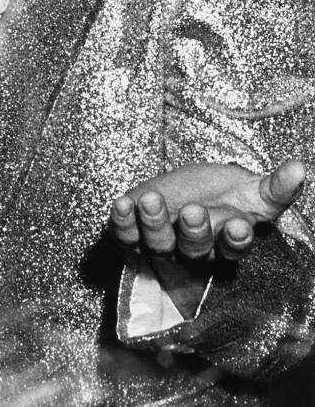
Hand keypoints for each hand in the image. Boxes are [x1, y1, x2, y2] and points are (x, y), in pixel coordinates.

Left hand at [110, 159, 305, 316]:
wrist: (184, 192)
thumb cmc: (222, 196)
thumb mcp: (250, 191)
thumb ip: (275, 187)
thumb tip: (300, 167)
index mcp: (226, 241)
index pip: (233, 249)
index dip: (235, 240)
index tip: (237, 226)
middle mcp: (194, 250)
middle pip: (195, 249)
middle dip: (194, 231)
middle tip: (192, 211)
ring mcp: (162, 244)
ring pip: (159, 243)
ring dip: (153, 223)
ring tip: (151, 200)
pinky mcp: (134, 234)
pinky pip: (126, 236)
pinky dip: (122, 222)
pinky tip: (121, 203)